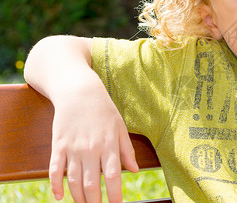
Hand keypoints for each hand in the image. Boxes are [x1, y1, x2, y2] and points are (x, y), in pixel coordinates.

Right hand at [49, 85, 138, 202]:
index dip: (115, 195)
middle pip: (92, 184)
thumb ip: (127, 150)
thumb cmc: (103, 110)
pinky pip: (55, 170)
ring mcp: (73, 148)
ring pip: (74, 181)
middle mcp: (91, 149)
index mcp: (109, 144)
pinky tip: (59, 196)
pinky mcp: (59, 145)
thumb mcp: (120, 127)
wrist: (79, 91)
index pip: (113, 177)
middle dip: (96, 202)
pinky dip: (56, 186)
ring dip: (79, 198)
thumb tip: (134, 171)